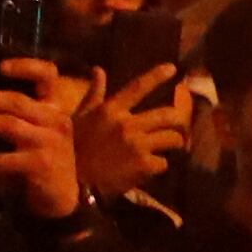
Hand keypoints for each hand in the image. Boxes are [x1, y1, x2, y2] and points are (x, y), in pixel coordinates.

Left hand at [0, 72, 86, 217]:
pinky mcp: (40, 165)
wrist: (63, 196)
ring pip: (6, 125)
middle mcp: (55, 120)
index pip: (49, 76)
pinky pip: (1, 160)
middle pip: (16, 101)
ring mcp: (49, 143)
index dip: (27, 66)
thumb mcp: (42, 131)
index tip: (0, 66)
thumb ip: (23, 115)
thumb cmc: (46, 159)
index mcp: (55, 108)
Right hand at [74, 63, 193, 197]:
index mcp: (111, 110)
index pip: (138, 87)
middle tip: (179, 126)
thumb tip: (99, 70)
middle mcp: (127, 124)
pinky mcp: (143, 165)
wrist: (72, 182)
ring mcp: (137, 144)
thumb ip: (94, 94)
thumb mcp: (80, 117)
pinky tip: (152, 167)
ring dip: (174, 142)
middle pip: (167, 115)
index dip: (156, 76)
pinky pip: (164, 162)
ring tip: (171, 147)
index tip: (172, 68)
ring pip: (172, 138)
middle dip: (179, 120)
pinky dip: (160, 165)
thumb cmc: (74, 147)